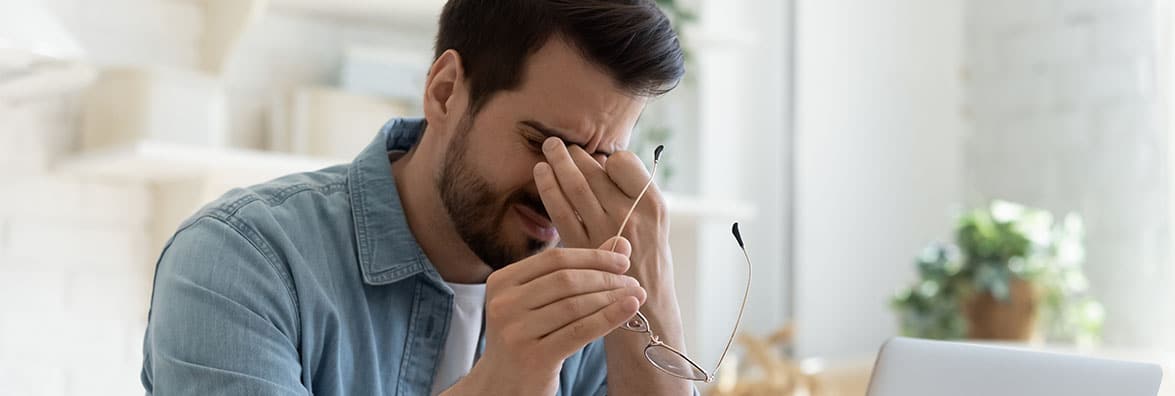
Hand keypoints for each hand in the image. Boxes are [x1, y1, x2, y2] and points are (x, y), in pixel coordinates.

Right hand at [442, 237, 646, 394]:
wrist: (503, 385)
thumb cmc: (527, 338)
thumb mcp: (541, 302)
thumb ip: (576, 271)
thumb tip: (620, 243)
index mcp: (501, 282)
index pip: (554, 259)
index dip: (592, 257)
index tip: (622, 261)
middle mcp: (503, 304)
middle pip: (566, 280)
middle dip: (605, 278)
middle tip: (632, 281)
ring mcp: (515, 331)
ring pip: (575, 305)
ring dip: (612, 297)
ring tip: (636, 295)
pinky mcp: (533, 357)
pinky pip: (580, 331)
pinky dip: (609, 317)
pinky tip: (629, 309)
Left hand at [533, 137, 671, 295]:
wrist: (647, 311)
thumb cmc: (650, 264)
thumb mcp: (657, 225)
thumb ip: (634, 196)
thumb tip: (603, 162)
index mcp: (653, 205)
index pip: (623, 162)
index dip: (608, 158)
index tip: (599, 160)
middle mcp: (631, 216)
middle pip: (595, 172)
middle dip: (574, 154)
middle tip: (559, 144)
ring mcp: (605, 232)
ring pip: (575, 186)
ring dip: (558, 163)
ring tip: (548, 148)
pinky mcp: (582, 248)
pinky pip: (560, 211)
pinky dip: (548, 188)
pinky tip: (541, 174)